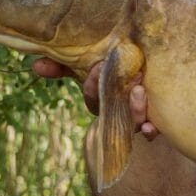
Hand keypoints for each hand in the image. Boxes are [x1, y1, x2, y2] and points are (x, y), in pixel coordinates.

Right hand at [32, 57, 158, 139]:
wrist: (151, 69)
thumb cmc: (117, 69)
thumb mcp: (91, 66)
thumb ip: (65, 65)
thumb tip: (36, 65)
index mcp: (102, 97)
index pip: (92, 97)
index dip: (91, 86)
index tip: (97, 66)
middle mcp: (118, 110)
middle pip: (111, 111)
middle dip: (112, 96)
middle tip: (120, 75)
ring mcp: (138, 117)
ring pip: (132, 123)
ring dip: (134, 110)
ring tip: (139, 90)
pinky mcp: (158, 119)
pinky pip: (153, 130)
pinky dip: (150, 129)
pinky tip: (150, 126)